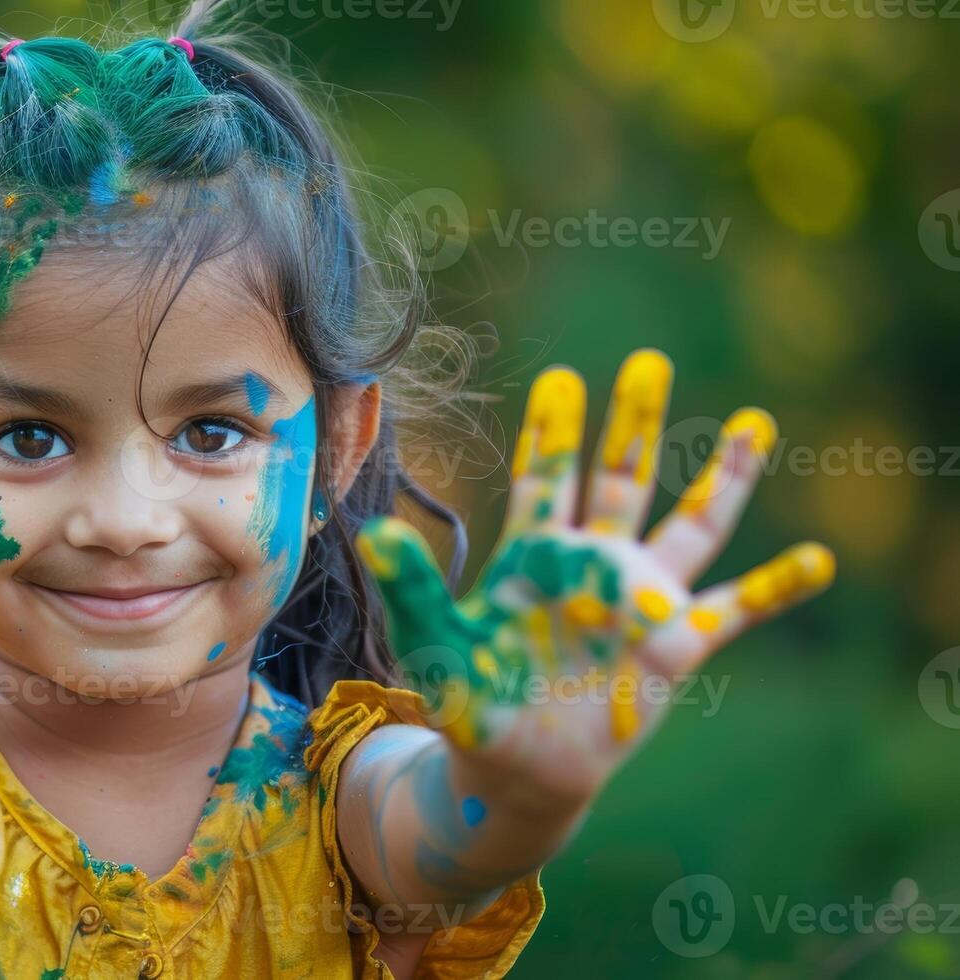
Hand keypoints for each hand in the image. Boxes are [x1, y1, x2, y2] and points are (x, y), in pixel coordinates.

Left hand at [356, 349, 833, 803]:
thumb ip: (411, 590)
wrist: (518, 773)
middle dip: (634, 424)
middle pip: (620, 480)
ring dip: (723, 478)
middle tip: (649, 360)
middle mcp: (592, 567)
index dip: (553, 431)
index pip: (546, 480)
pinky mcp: (673, 649)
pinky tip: (817, 561)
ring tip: (755, 424)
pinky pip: (733, 610)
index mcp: (535, 558)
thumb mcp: (433, 646)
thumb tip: (371, 532)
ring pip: (690, 526)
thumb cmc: (471, 708)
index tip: (560, 376)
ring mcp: (638, 603)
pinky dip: (774, 588)